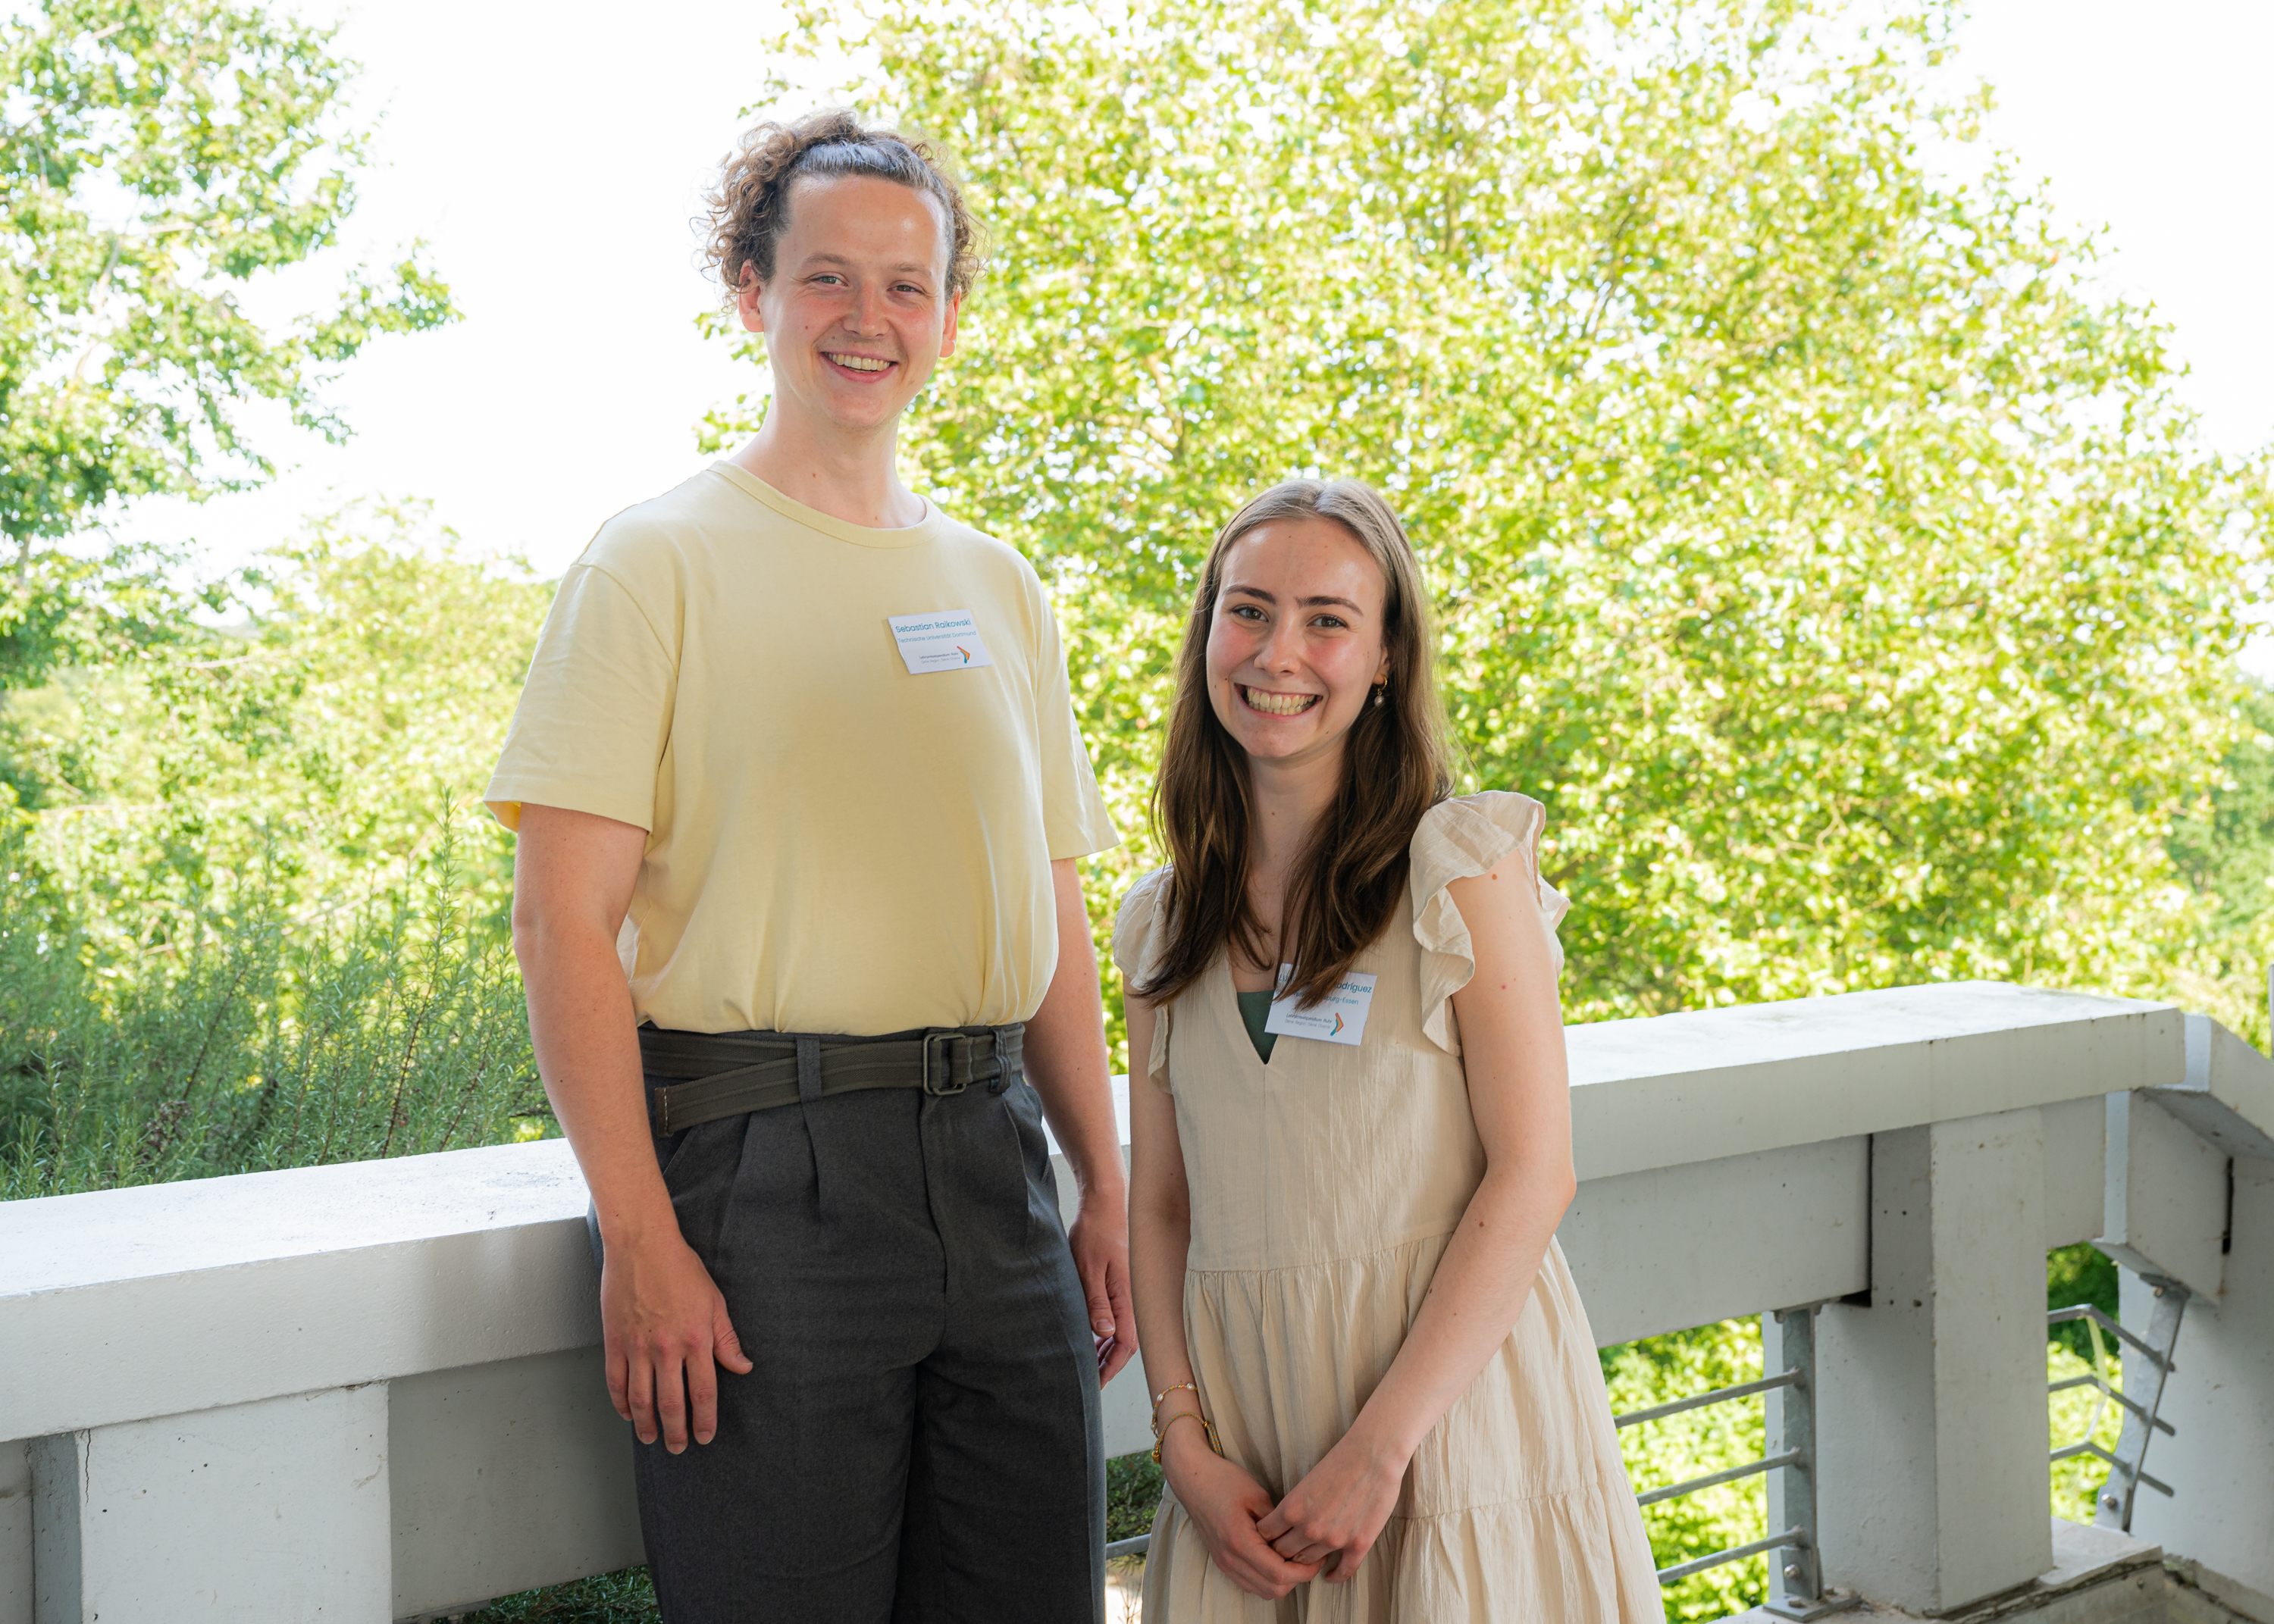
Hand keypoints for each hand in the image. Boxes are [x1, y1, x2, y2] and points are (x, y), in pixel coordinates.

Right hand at [601, 1228, 754, 1450]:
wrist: (642, 1245)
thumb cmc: (681, 1268)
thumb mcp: (714, 1301)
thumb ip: (726, 1338)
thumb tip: (742, 1367)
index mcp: (696, 1339)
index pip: (703, 1392)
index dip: (705, 1419)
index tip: (705, 1436)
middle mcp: (666, 1349)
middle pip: (671, 1404)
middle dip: (677, 1432)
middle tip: (679, 1447)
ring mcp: (637, 1347)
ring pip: (641, 1400)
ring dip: (647, 1425)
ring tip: (652, 1439)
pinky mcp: (615, 1342)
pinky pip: (616, 1382)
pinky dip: (621, 1403)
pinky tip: (629, 1414)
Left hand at [1067, 1188, 1136, 1386]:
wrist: (1105, 1202)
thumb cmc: (1094, 1232)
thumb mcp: (1088, 1268)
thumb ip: (1097, 1303)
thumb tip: (1105, 1334)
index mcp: (1127, 1297)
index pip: (1125, 1344)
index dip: (1111, 1367)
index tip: (1095, 1383)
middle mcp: (1133, 1297)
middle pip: (1128, 1342)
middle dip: (1110, 1363)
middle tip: (1089, 1379)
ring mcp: (1130, 1291)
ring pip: (1125, 1330)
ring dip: (1109, 1349)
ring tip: (1091, 1363)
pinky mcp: (1124, 1283)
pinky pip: (1121, 1316)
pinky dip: (1109, 1332)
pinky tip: (1096, 1337)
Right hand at [1160, 1423, 1321, 1599]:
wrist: (1191, 1476)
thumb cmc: (1223, 1480)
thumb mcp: (1257, 1495)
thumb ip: (1277, 1523)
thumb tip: (1296, 1541)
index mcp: (1240, 1541)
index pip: (1279, 1574)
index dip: (1304, 1572)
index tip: (1317, 1558)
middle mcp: (1230, 1559)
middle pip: (1273, 1590)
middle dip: (1296, 1579)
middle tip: (1308, 1558)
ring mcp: (1224, 1562)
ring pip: (1262, 1591)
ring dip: (1282, 1581)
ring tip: (1293, 1558)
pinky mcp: (1222, 1561)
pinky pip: (1249, 1583)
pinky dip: (1266, 1579)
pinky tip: (1275, 1559)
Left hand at [1255, 1432, 1406, 1582]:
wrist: (1374, 1455)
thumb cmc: (1341, 1460)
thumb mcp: (1306, 1481)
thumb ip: (1295, 1506)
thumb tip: (1286, 1524)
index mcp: (1292, 1508)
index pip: (1266, 1535)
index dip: (1266, 1539)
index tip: (1270, 1539)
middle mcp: (1309, 1528)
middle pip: (1284, 1554)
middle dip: (1282, 1554)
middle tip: (1285, 1553)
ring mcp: (1334, 1539)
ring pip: (1310, 1563)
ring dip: (1307, 1563)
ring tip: (1307, 1561)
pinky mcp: (1359, 1544)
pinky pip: (1344, 1571)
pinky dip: (1335, 1576)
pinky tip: (1331, 1575)